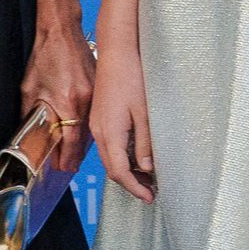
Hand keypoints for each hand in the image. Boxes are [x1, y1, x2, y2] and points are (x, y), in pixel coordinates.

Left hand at [22, 25, 93, 175]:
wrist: (61, 32)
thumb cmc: (45, 56)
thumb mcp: (29, 88)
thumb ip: (30, 112)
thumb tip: (29, 132)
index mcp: (67, 101)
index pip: (70, 140)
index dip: (67, 157)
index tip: (64, 168)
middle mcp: (85, 100)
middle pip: (83, 137)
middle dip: (75, 154)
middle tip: (69, 166)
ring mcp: (95, 93)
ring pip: (91, 126)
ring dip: (82, 141)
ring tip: (73, 154)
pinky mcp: (98, 87)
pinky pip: (95, 113)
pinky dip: (88, 125)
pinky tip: (81, 131)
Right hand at [89, 38, 156, 202]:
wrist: (117, 52)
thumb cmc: (132, 77)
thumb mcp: (145, 113)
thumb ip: (145, 142)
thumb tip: (147, 168)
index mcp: (109, 132)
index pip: (119, 171)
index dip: (134, 188)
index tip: (149, 197)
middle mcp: (99, 132)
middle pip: (111, 168)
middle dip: (130, 183)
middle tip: (151, 191)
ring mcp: (97, 124)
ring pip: (109, 158)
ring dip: (126, 171)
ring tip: (147, 177)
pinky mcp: (100, 118)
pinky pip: (108, 146)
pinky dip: (121, 157)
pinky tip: (136, 155)